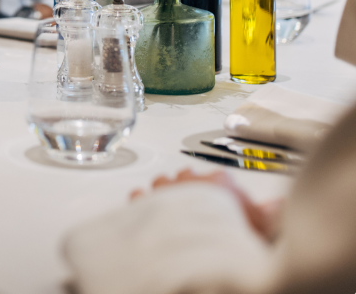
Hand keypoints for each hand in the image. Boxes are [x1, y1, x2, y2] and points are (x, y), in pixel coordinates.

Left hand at [130, 169, 282, 241]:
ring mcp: (166, 190)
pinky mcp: (145, 202)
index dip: (222, 191)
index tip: (223, 199)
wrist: (198, 241)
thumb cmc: (229, 233)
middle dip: (192, 188)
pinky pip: (140, 196)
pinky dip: (143, 201)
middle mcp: (190, 180)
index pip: (221, 179)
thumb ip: (269, 214)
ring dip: (167, 191)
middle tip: (197, 204)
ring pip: (164, 182)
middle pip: (190, 178)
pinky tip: (146, 206)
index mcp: (219, 182)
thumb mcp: (259, 227)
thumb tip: (280, 206)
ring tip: (172, 203)